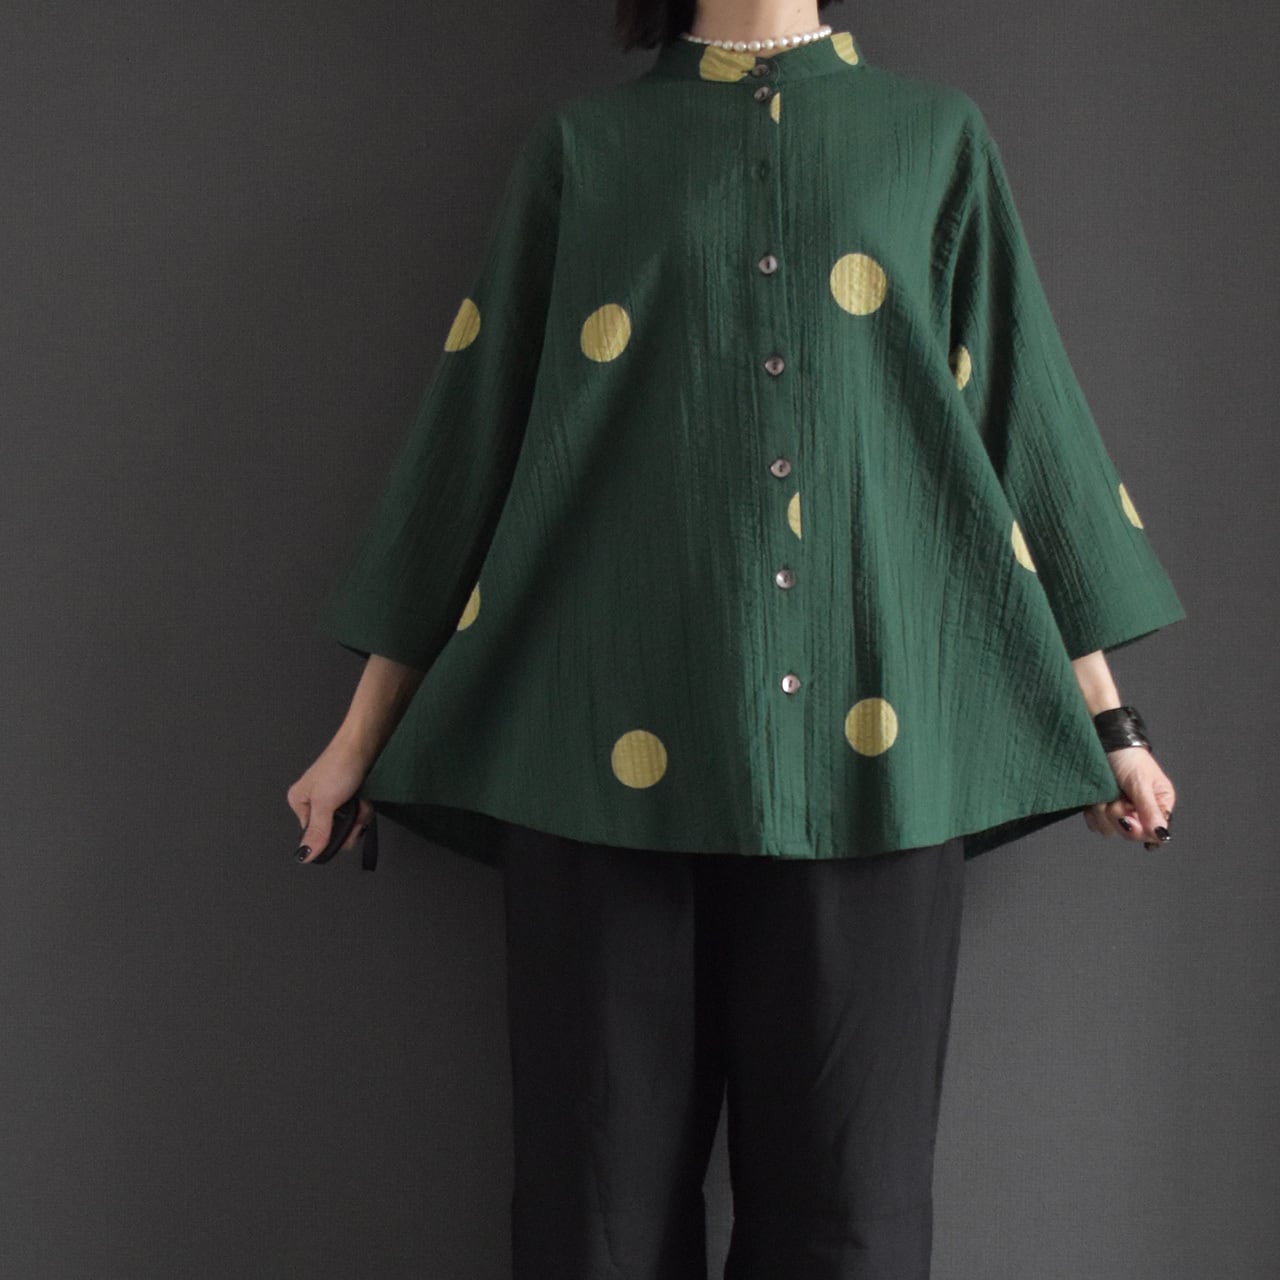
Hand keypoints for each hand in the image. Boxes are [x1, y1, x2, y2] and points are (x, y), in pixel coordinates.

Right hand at [286, 744, 377, 863]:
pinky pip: (359, 814)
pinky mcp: (351, 795)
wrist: (366, 742)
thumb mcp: (325, 802)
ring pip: (349, 824)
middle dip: (349, 825)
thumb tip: (304, 855)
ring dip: (359, 815)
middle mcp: (315, 801)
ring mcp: (335, 799)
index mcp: (300, 802)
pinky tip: (366, 798)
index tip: (342, 828)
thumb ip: (317, 831)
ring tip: (360, 800)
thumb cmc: (340, 762)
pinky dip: (365, 808)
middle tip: (353, 810)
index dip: (331, 837)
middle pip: (333, 832)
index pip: (313, 837)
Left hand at [1082, 745, 1174, 848]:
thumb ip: (1150, 809)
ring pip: (1109, 830)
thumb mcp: (1141, 783)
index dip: (1137, 830)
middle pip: (1129, 834)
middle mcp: (1140, 812)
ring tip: (1106, 795)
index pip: (1151, 833)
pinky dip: (1092, 813)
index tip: (1127, 817)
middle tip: (1116, 800)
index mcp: (1159, 806)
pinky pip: (1095, 824)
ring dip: (1103, 813)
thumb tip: (1162, 834)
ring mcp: (1119, 811)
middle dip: (1118, 817)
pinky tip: (1095, 799)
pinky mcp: (1102, 809)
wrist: (1102, 742)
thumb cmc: (1128, 757)